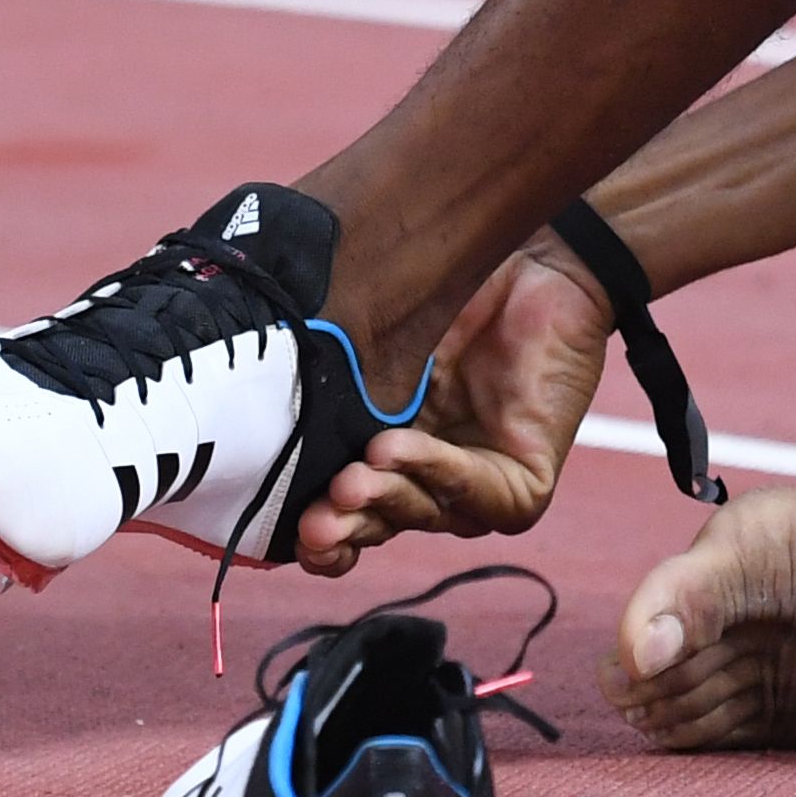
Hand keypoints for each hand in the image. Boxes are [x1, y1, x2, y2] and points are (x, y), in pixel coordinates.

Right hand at [296, 229, 611, 576]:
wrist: (541, 266)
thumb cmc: (457, 290)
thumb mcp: (378, 337)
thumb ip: (335, 378)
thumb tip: (254, 408)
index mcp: (381, 450)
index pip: (340, 510)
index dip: (311, 530)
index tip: (278, 527)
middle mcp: (424, 477)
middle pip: (375, 523)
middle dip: (340, 527)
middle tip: (312, 521)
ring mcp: (474, 486)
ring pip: (422, 513)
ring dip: (383, 500)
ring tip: (350, 482)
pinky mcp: (523, 485)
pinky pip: (477, 493)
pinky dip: (437, 471)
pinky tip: (398, 448)